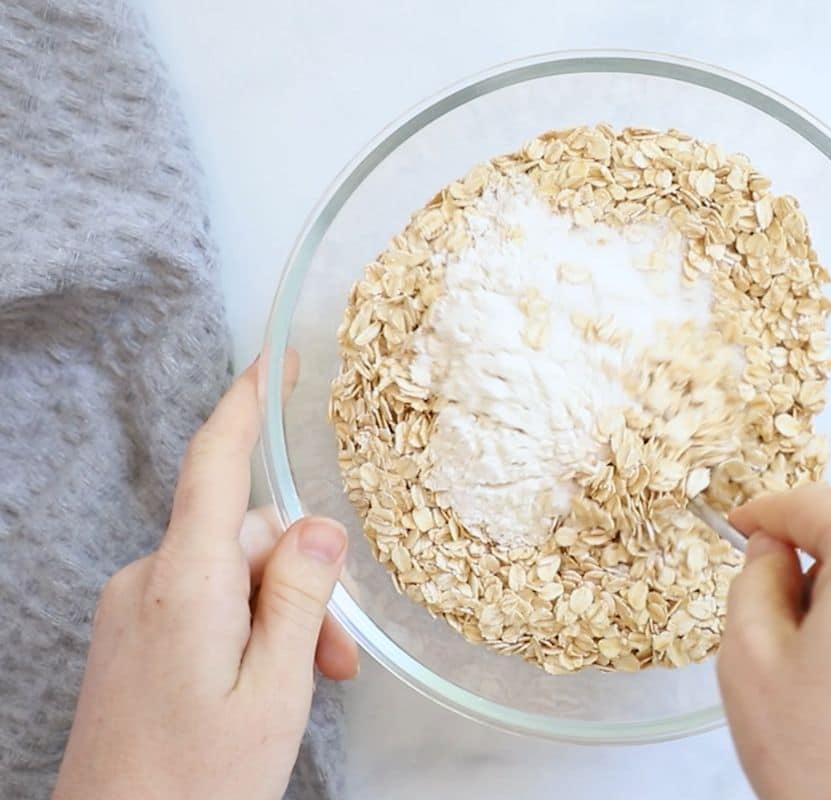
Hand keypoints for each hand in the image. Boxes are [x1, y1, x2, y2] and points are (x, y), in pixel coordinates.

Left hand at [54, 354, 358, 799]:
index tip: (278, 359)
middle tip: (338, 660)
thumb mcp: (275, 691)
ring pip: (229, 575)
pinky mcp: (131, 635)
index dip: (248, 402)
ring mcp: (133, 608)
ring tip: (307, 685)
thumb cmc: (197, 785)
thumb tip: (319, 526)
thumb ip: (299, 599)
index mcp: (183, 585)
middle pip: (244, 536)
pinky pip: (202, 601)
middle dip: (301, 583)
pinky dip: (244, 626)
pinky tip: (265, 682)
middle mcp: (148, 581)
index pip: (215, 464)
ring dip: (278, 614)